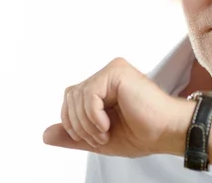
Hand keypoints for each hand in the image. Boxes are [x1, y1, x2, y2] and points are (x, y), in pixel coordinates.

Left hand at [42, 57, 192, 157]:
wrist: (166, 132)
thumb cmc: (143, 134)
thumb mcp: (98, 139)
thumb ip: (73, 136)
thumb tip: (45, 134)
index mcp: (104, 88)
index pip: (71, 99)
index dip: (73, 123)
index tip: (96, 137)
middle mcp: (108, 76)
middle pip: (70, 95)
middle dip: (78, 124)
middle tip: (100, 136)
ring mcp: (113, 71)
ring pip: (77, 95)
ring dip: (86, 123)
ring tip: (106, 132)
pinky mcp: (117, 72)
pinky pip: (89, 93)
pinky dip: (93, 115)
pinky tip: (108, 124)